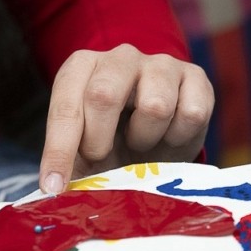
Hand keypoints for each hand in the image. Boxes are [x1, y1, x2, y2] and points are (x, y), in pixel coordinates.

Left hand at [39, 44, 212, 192]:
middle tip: (102, 158)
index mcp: (82, 67)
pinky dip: (178, 137)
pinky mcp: (196, 77)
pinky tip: (169, 136)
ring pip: (155, 106)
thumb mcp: (84, 151)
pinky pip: (191, 113)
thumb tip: (54, 193)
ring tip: (141, 142)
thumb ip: (68, 165)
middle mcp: (120, 57)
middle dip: (99, 140)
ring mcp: (161, 63)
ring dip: (145, 138)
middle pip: (103, 95)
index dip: (59, 150)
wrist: (160, 135)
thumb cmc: (114, 141)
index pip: (66, 106)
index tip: (54, 186)